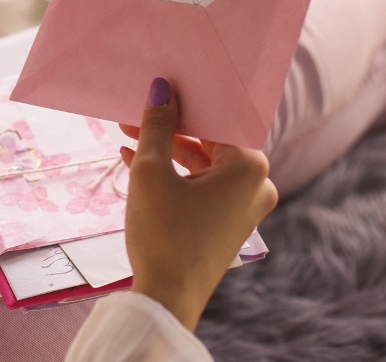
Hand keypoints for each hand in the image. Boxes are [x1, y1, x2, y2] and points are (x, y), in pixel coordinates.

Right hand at [118, 78, 277, 330]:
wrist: (167, 297)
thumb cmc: (163, 232)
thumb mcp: (152, 172)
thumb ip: (158, 125)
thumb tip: (161, 89)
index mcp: (249, 166)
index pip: (218, 117)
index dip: (185, 100)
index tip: (159, 87)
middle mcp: (257, 184)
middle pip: (211, 140)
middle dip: (171, 126)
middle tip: (137, 110)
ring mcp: (245, 206)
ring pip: (204, 163)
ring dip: (167, 150)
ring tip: (129, 136)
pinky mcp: (230, 223)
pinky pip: (204, 185)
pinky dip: (175, 174)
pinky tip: (136, 162)